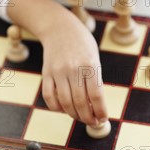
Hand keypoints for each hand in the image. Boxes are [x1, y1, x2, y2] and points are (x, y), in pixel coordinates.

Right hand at [40, 10, 107, 125]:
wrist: (59, 27)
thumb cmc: (81, 43)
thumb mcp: (94, 57)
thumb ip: (95, 79)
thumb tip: (96, 106)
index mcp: (89, 64)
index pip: (96, 95)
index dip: (100, 111)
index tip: (103, 119)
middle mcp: (73, 69)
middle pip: (80, 103)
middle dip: (88, 117)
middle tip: (92, 122)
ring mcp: (58, 71)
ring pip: (65, 103)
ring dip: (74, 115)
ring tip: (80, 117)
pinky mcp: (46, 73)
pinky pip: (49, 97)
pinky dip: (56, 107)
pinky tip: (64, 108)